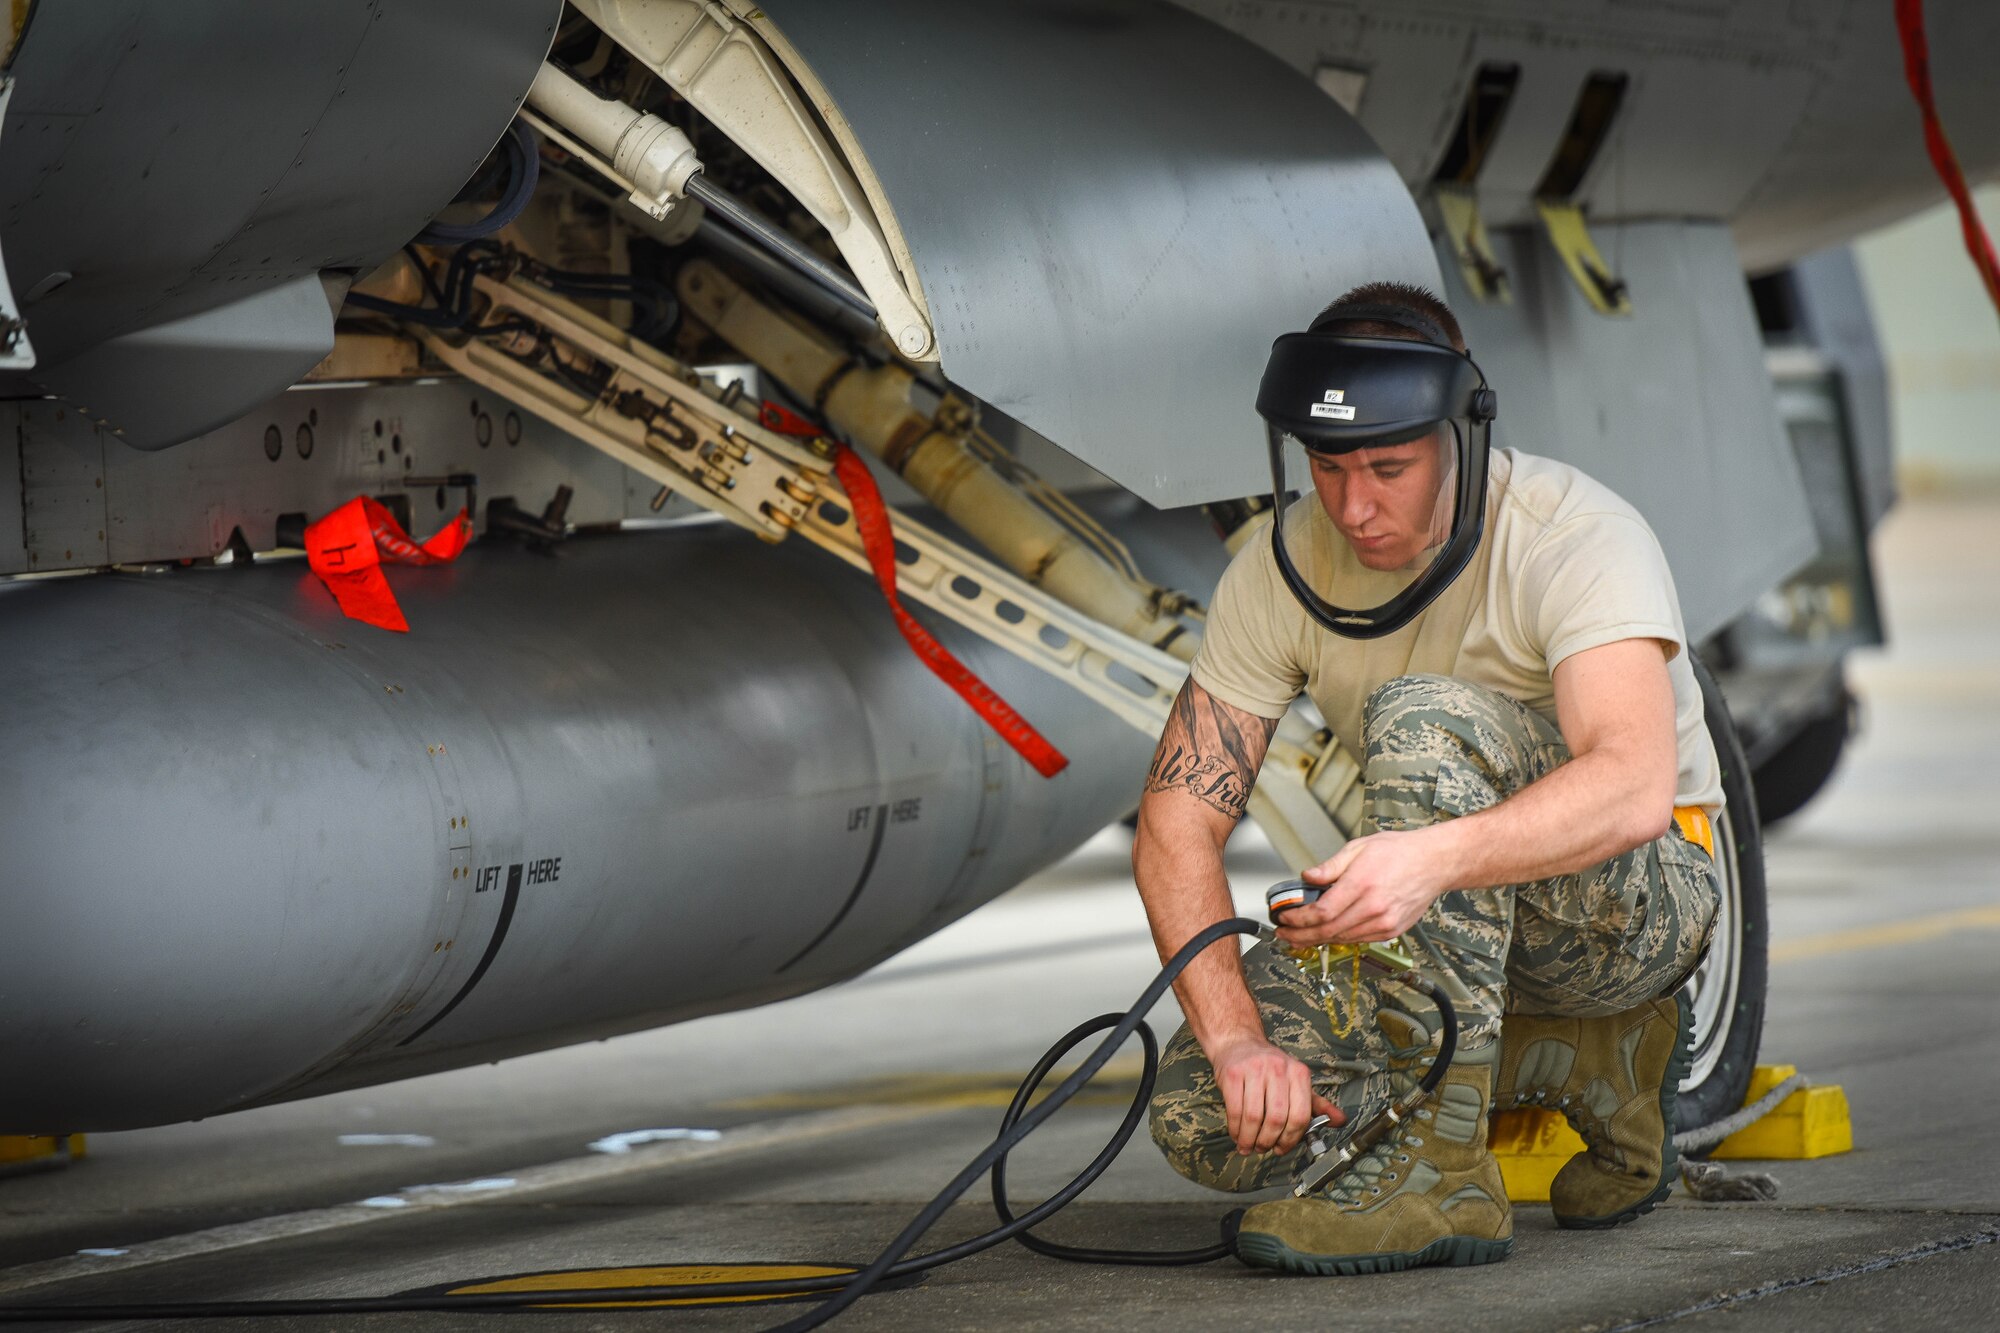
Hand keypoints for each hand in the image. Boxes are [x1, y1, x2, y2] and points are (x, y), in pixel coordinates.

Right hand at [1209, 1035, 1343, 1155]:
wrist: (1239, 1043)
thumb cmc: (1269, 1067)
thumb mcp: (1296, 1081)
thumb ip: (1317, 1103)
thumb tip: (1340, 1121)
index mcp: (1298, 1072)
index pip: (1300, 1115)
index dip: (1291, 1138)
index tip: (1282, 1148)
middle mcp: (1279, 1068)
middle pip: (1276, 1118)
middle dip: (1269, 1141)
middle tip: (1264, 1148)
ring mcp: (1254, 1069)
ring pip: (1254, 1117)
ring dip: (1250, 1138)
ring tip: (1249, 1145)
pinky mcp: (1233, 1074)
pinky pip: (1235, 1110)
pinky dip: (1236, 1129)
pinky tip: (1237, 1134)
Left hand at [1274, 829, 1455, 948]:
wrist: (1434, 863)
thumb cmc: (1399, 852)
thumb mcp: (1358, 848)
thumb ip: (1330, 866)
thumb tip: (1306, 877)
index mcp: (1361, 884)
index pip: (1321, 912)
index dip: (1298, 919)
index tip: (1283, 918)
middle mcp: (1373, 907)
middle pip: (1328, 931)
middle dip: (1300, 936)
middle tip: (1284, 935)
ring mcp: (1384, 922)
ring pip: (1342, 939)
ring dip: (1317, 940)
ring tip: (1299, 937)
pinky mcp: (1392, 930)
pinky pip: (1359, 940)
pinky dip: (1340, 939)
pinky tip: (1327, 934)